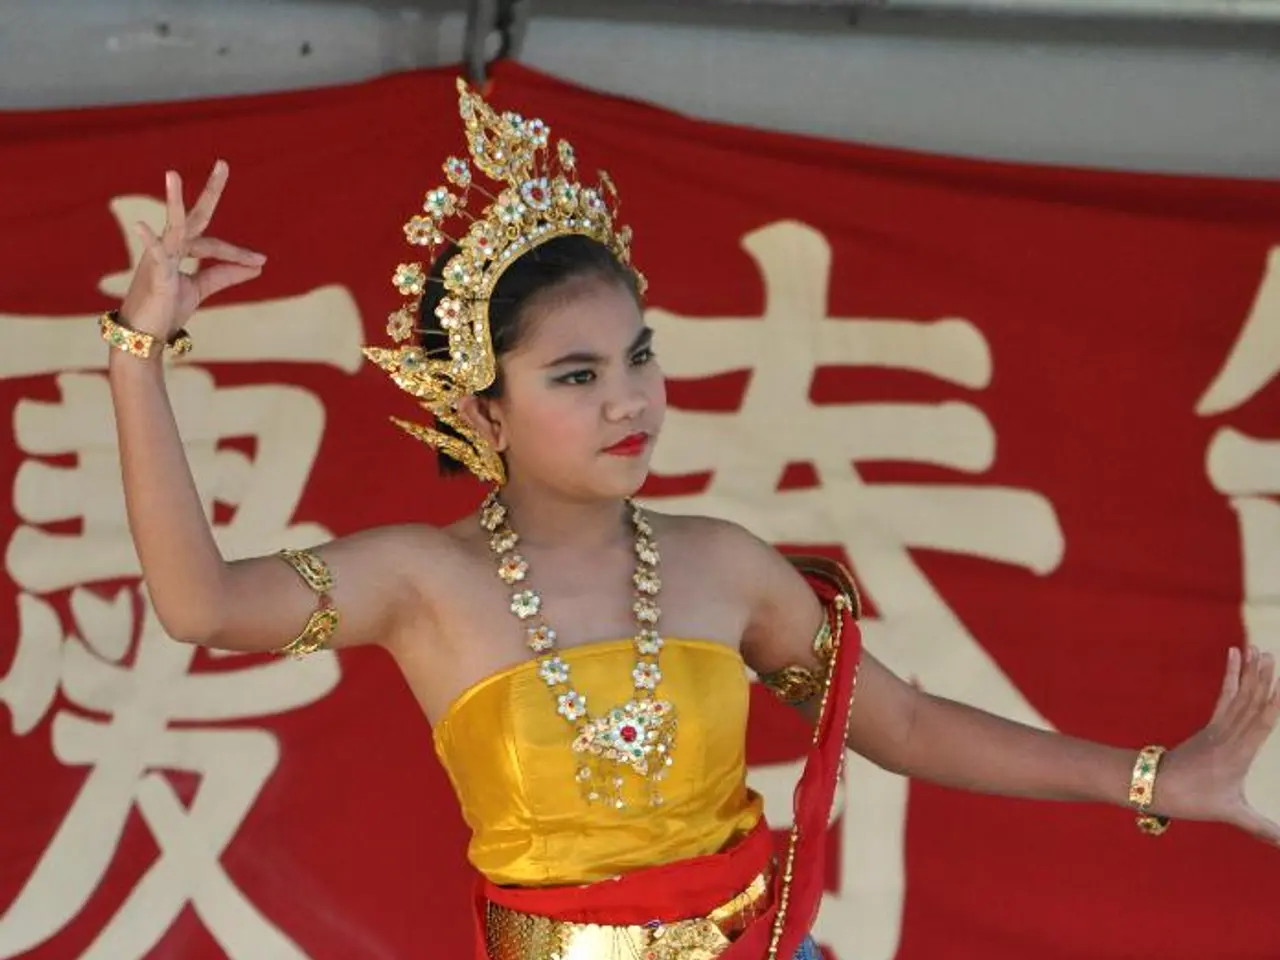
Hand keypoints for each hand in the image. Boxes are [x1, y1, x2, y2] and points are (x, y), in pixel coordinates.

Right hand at [118, 160, 266, 340]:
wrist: (143, 336)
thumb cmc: (167, 309)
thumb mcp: (201, 288)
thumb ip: (226, 275)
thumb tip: (259, 265)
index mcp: (180, 250)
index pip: (215, 244)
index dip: (239, 253)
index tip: (261, 260)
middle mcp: (170, 248)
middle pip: (193, 216)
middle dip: (209, 191)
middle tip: (224, 164)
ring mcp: (159, 259)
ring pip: (172, 227)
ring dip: (173, 202)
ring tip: (172, 174)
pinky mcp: (154, 276)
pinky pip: (152, 255)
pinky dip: (149, 241)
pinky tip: (141, 225)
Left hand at [1159, 645, 1279, 843]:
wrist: (1156, 785)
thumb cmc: (1194, 800)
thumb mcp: (1230, 814)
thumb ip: (1261, 828)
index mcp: (1238, 753)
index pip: (1260, 722)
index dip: (1272, 702)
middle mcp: (1229, 735)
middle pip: (1250, 702)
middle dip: (1262, 678)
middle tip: (1270, 653)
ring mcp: (1219, 728)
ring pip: (1239, 695)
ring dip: (1250, 673)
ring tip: (1258, 650)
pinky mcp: (1211, 726)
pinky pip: (1225, 696)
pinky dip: (1232, 677)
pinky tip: (1234, 656)